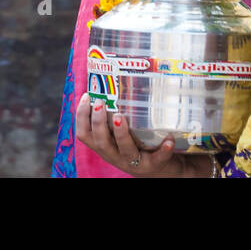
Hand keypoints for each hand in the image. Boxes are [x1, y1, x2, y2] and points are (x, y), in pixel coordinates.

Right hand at [74, 93, 210, 176]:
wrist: (160, 170)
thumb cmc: (137, 146)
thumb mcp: (121, 135)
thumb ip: (115, 117)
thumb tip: (112, 79)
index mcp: (106, 147)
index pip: (84, 135)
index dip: (81, 117)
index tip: (86, 96)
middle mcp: (116, 156)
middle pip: (101, 143)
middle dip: (98, 123)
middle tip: (100, 103)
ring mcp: (135, 162)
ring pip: (125, 150)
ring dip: (122, 134)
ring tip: (120, 117)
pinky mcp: (154, 165)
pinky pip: (158, 158)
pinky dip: (163, 149)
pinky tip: (169, 139)